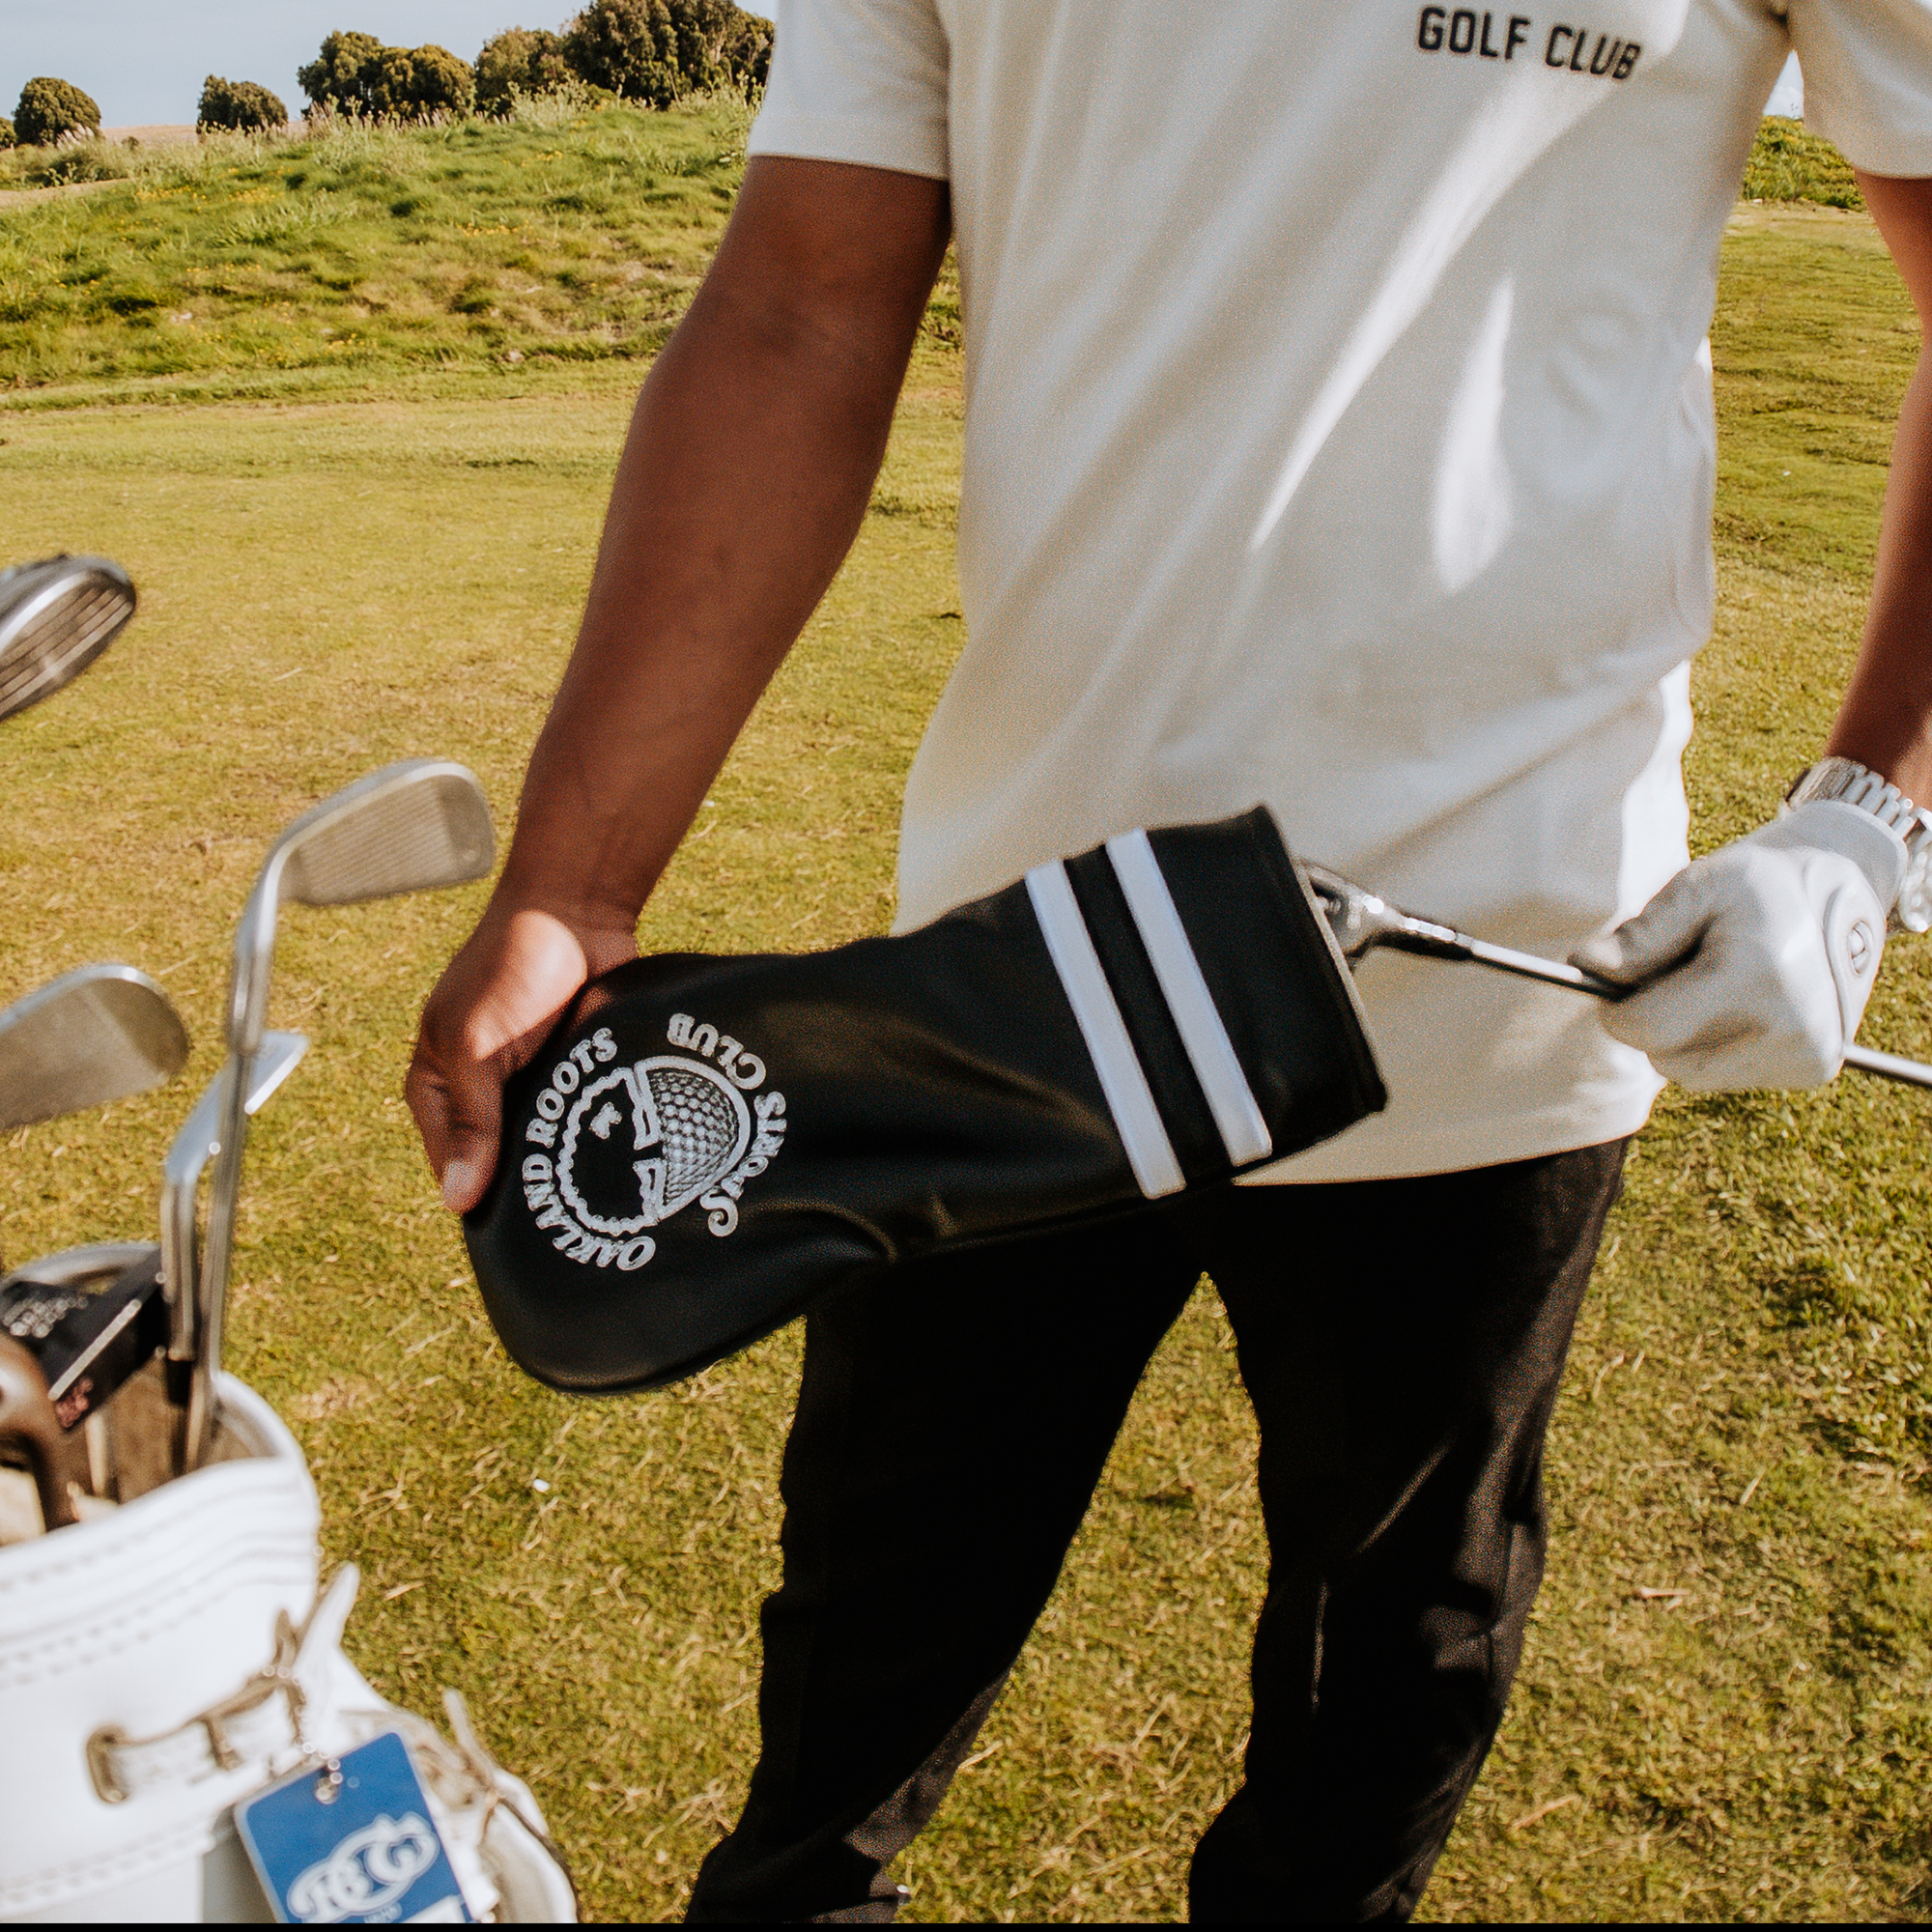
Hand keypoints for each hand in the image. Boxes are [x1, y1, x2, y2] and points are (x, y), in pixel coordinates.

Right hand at [407, 902, 637, 1212]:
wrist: (578, 912)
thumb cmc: (511, 968)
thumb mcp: (477, 1049)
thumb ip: (472, 1122)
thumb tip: (457, 1201)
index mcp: (438, 1086)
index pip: (451, 1166)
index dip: (478, 1197)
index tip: (516, 1229)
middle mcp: (480, 1091)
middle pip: (499, 1161)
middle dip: (527, 1181)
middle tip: (562, 1213)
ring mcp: (530, 1082)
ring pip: (544, 1143)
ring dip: (563, 1159)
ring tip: (592, 1192)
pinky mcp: (573, 1072)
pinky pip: (579, 1117)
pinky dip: (593, 1133)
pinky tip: (616, 1161)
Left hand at [1570, 800, 1905, 1090]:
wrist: (1839, 902)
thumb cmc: (1755, 890)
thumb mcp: (1697, 888)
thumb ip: (1641, 933)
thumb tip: (1584, 964)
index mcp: (1758, 977)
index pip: (1648, 1030)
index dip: (1615, 1011)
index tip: (1613, 985)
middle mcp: (1792, 1027)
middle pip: (1665, 1056)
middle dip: (1653, 1018)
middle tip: (1677, 972)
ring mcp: (1807, 1055)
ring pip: (1689, 1071)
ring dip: (1683, 1035)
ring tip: (1713, 985)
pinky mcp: (1812, 1069)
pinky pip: (1723, 1075)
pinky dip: (1714, 1046)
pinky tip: (1739, 1005)